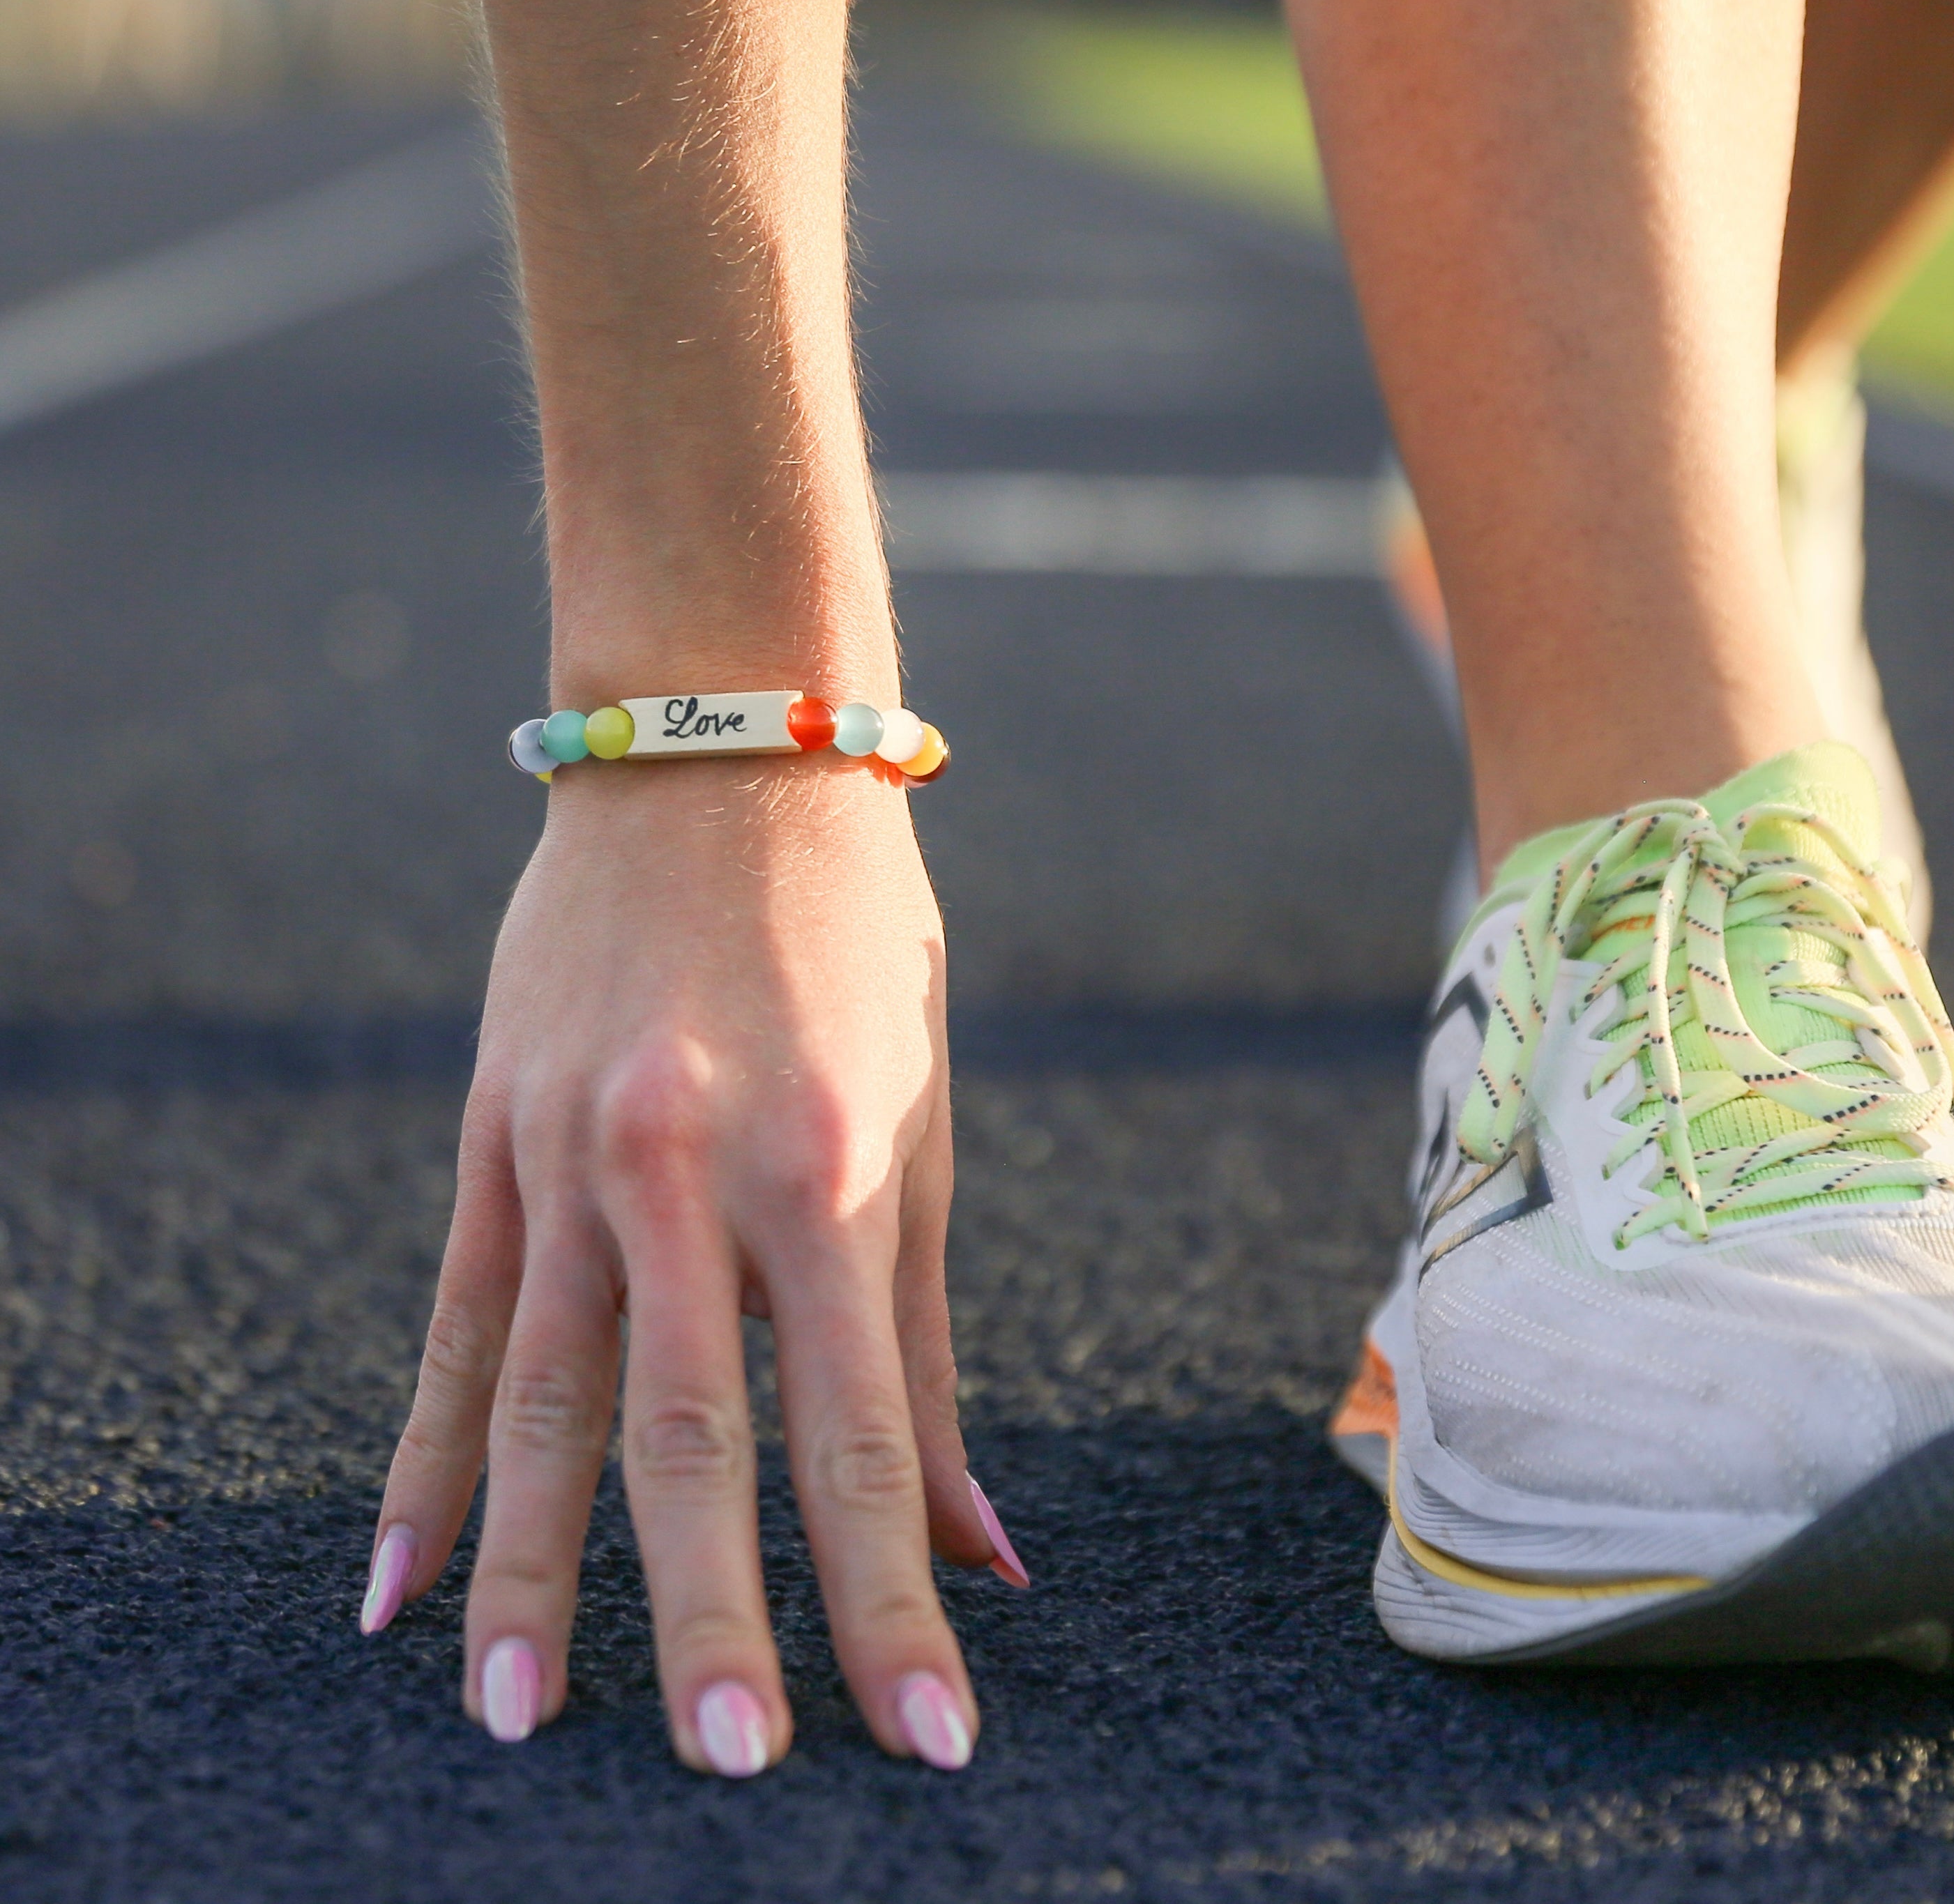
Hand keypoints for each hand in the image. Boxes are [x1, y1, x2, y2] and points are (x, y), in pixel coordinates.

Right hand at [358, 756, 1012, 1772]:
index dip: (891, 1596)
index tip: (931, 1735)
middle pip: (686, 1434)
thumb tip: (982, 1541)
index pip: (859, 1433)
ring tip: (521, 1723)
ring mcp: (570, 1149)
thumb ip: (921, 1340)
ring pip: (544, 1396)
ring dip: (532, 1572)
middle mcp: (686, 1165)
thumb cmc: (857, 944)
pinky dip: (433, 1458)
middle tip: (727, 1770)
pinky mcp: (492, 1132)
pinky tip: (401, 1580)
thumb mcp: (917, 1122)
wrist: (719, 752)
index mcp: (825, 1166)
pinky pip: (459, 1321)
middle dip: (709, 1616)